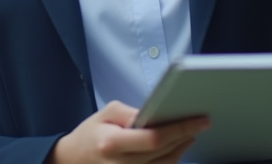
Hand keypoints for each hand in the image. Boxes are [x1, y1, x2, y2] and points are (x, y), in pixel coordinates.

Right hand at [48, 101, 209, 163]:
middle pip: (163, 153)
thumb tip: (157, 116)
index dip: (179, 129)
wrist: (72, 161)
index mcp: (111, 143)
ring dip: (181, 150)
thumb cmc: (91, 134)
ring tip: (189, 134)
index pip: (153, 138)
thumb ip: (132, 113)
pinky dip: (170, 161)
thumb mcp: (106, 113)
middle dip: (184, 137)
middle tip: (199, 123)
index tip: (199, 120)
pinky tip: (176, 148)